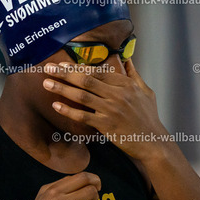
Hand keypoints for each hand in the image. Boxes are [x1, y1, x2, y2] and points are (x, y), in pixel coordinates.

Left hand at [43, 59, 168, 160]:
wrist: (152, 142)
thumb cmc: (148, 117)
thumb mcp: (146, 91)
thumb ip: (134, 74)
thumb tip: (127, 58)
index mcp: (125, 84)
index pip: (97, 71)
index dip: (78, 67)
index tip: (62, 64)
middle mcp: (118, 94)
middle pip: (86, 80)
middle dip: (64, 73)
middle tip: (48, 67)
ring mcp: (111, 110)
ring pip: (82, 96)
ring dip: (62, 89)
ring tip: (46, 83)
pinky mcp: (106, 125)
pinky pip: (83, 116)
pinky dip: (68, 111)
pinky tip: (56, 105)